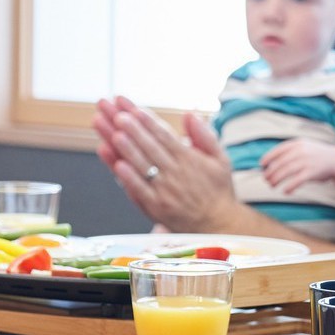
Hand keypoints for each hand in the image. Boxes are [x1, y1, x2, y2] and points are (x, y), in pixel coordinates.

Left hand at [92, 96, 236, 230]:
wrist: (218, 225)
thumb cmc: (217, 190)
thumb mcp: (221, 159)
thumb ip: (205, 135)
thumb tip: (190, 114)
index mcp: (189, 159)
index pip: (165, 136)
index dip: (149, 121)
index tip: (135, 109)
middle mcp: (176, 173)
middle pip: (151, 147)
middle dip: (133, 129)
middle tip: (118, 114)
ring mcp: (164, 191)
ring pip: (143, 166)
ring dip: (127, 149)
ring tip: (114, 133)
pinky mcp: (156, 207)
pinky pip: (140, 191)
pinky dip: (129, 178)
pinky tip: (118, 165)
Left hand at [259, 139, 334, 193]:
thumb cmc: (315, 155)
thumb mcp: (303, 147)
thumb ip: (289, 152)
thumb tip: (269, 163)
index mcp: (297, 144)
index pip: (278, 150)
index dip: (268, 157)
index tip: (262, 165)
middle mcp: (301, 151)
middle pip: (280, 163)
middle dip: (270, 172)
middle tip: (266, 179)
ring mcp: (307, 161)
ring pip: (286, 171)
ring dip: (276, 179)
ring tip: (272, 185)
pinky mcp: (312, 172)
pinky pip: (297, 180)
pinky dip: (290, 186)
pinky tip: (285, 191)